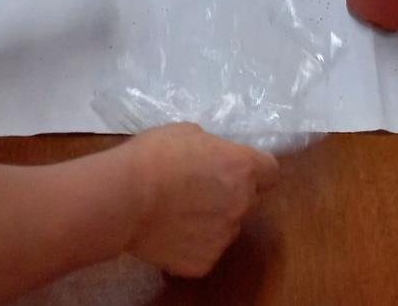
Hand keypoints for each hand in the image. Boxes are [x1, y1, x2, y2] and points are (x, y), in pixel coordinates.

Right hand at [125, 124, 279, 275]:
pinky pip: (205, 251)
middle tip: (199, 190)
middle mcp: (241, 203)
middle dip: (231, 195)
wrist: (126, 197)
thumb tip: (214, 160)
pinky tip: (169, 233)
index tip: (239, 170)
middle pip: (248, 200)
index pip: (270, 172)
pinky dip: (192, 245)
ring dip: (212, 221)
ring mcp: (223, 237)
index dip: (256, 171)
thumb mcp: (190, 134)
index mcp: (243, 167)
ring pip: (226, 228)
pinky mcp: (203, 263)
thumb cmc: (156, 155)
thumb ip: (213, 150)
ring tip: (178, 213)